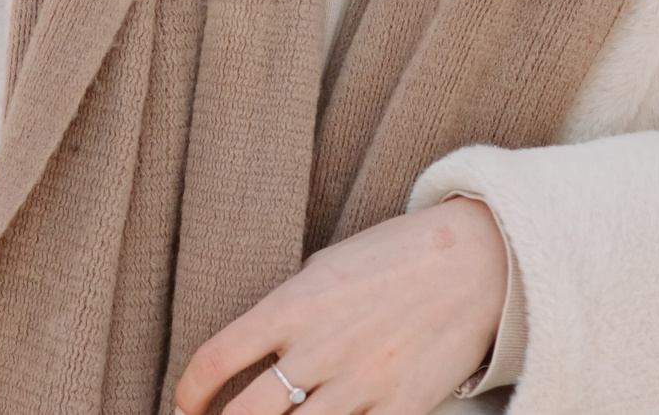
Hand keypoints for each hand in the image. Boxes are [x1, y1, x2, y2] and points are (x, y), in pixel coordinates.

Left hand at [170, 198, 508, 414]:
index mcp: (292, 305)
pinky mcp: (402, 408)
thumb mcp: (323, 270)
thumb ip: (285, 312)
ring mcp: (361, 383)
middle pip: (245, 414)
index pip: (215, 359)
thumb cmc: (391, 260)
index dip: (189, 392)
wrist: (472, 264)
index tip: (186, 405)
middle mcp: (320, 348)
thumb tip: (251, 352)